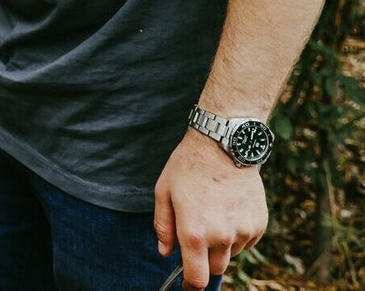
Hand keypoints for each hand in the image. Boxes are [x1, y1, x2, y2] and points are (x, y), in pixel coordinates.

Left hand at [153, 129, 267, 289]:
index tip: (187, 284)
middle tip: (197, 237)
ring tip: (212, 213)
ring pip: (231, 254)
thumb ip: (163, 227)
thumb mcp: (163, 193)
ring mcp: (243, 231)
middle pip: (215, 269)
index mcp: (194, 233)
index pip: (197, 278)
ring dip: (221, 245)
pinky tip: (228, 210)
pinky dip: (236, 234)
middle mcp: (221, 237)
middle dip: (204, 261)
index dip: (190, 285)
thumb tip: (165, 252)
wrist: (224, 145)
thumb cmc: (188, 167)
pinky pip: (246, 241)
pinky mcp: (258, 224)